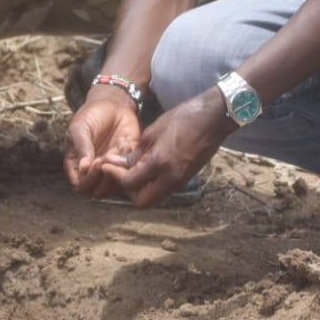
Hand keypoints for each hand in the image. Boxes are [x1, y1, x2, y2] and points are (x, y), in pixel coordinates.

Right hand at [64, 90, 142, 199]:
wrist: (113, 104)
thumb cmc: (91, 114)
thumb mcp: (80, 127)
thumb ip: (81, 147)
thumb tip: (83, 168)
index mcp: (77, 165)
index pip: (80, 186)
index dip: (88, 179)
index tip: (96, 162)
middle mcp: (93, 172)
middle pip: (97, 192)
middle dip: (105, 177)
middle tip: (109, 157)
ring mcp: (111, 169)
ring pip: (115, 186)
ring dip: (119, 169)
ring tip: (119, 146)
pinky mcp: (127, 164)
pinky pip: (130, 173)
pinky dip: (131, 161)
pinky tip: (126, 141)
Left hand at [100, 89, 231, 207]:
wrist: (213, 118)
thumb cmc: (182, 119)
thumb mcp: (153, 132)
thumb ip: (135, 152)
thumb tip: (118, 163)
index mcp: (160, 163)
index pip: (130, 182)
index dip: (115, 175)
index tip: (106, 166)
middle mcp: (171, 178)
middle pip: (142, 201)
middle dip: (128, 190)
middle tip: (120, 173)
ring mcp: (180, 181)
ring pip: (154, 198)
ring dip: (140, 190)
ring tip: (133, 170)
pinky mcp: (186, 178)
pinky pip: (164, 191)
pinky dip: (152, 186)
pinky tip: (147, 169)